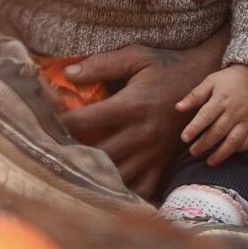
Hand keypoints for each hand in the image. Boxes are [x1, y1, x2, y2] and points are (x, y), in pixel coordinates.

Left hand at [59, 31, 228, 198]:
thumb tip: (67, 73)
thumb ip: (102, 64)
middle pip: (94, 155)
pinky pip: (141, 189)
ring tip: (71, 173)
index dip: (57, 124)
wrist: (206, 81)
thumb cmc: (166, 65)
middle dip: (70, 156)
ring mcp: (153, 153)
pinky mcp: (163, 164)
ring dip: (92, 177)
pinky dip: (122, 193)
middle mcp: (140, 135)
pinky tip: (105, 189)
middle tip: (49, 154)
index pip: (82, 122)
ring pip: (115, 177)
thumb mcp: (136, 56)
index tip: (41, 123)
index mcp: (130, 106)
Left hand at [176, 63, 247, 166]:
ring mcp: (247, 119)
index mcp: (221, 98)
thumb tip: (177, 108)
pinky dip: (240, 149)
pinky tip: (229, 153)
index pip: (206, 116)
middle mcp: (235, 110)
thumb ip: (194, 96)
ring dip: (222, 153)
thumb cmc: (227, 80)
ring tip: (209, 162)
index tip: (184, 138)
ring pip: (235, 140)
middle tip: (193, 152)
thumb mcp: (209, 82)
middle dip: (204, 144)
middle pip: (218, 131)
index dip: (194, 128)